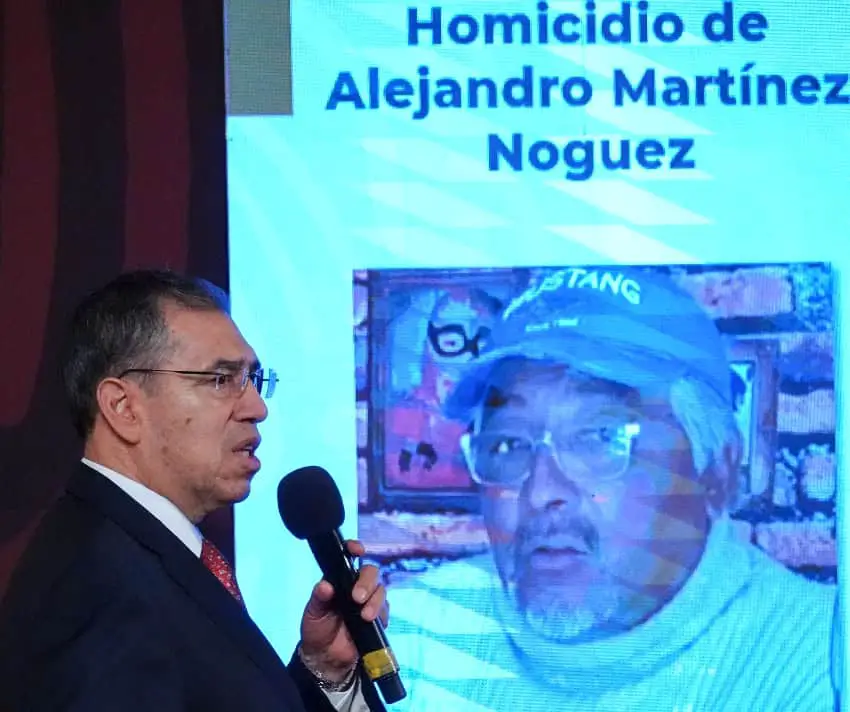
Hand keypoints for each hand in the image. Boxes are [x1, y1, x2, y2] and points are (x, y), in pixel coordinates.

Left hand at [298, 540, 388, 681]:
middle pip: (370, 572)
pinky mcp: (378, 617)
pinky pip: (386, 609)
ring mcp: (369, 601)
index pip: (349, 558)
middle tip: (357, 597)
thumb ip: (318, 598)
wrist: (327, 658)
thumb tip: (324, 586)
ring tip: (365, 616)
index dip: (355, 549)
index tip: (357, 550)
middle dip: (367, 582)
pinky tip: (371, 621)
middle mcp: (356, 586)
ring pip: (381, 590)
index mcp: (340, 580)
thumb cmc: (318, 629)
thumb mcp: (313, 613)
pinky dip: (381, 613)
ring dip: (375, 601)